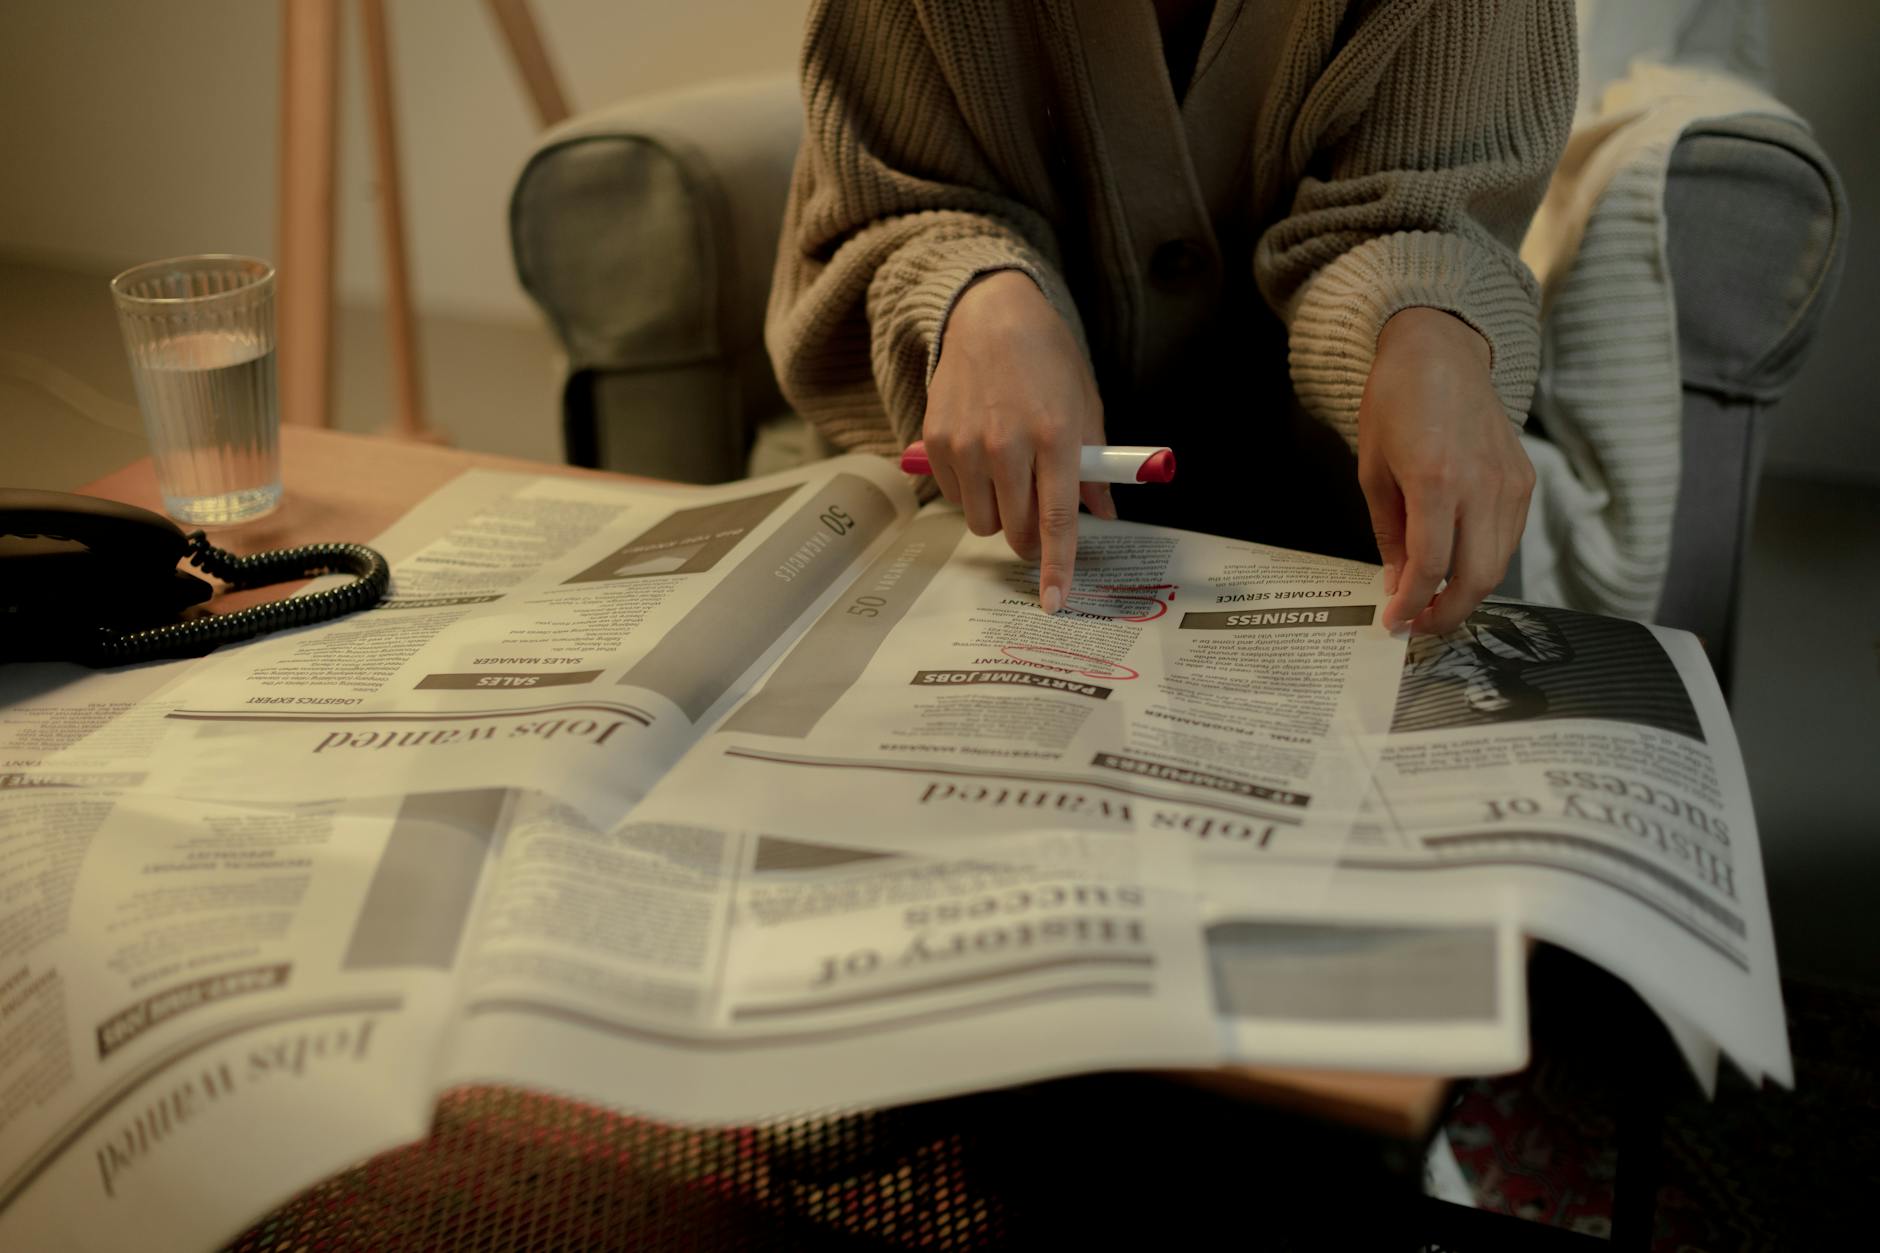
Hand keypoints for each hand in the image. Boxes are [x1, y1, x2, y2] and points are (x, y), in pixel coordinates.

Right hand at [923, 270, 1114, 612]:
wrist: (990, 316)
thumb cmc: (1047, 361)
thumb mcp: (1085, 406)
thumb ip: (1094, 467)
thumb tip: (1102, 515)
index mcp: (1056, 436)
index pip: (1056, 520)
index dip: (1057, 567)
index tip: (1055, 601)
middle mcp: (1007, 444)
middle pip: (1014, 531)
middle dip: (1028, 538)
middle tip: (1036, 516)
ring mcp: (966, 444)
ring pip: (982, 521)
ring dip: (998, 513)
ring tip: (1008, 475)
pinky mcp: (935, 441)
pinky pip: (956, 496)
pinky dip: (971, 491)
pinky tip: (981, 457)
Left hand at [1357, 308, 1534, 634]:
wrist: (1440, 349)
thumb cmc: (1395, 402)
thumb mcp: (1373, 470)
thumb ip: (1389, 533)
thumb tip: (1398, 584)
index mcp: (1436, 481)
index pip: (1430, 567)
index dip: (1411, 605)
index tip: (1394, 623)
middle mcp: (1481, 485)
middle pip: (1475, 579)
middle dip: (1445, 615)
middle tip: (1416, 626)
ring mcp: (1509, 483)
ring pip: (1497, 565)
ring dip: (1466, 595)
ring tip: (1434, 603)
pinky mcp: (1524, 480)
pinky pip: (1508, 539)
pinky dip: (1484, 564)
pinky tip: (1456, 567)